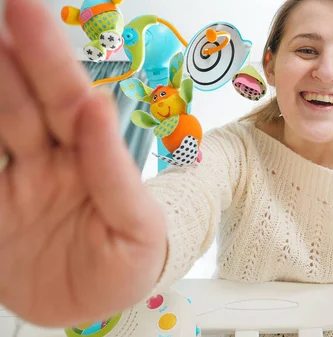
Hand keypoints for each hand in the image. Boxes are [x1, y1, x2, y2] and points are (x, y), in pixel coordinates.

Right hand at [0, 0, 166, 327]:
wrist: (93, 306)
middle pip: (27, 99)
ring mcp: (18, 179)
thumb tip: (97, 108)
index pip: (72, 101)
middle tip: (5, 9)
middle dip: (13, 54)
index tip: (25, 13)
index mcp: (95, 159)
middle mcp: (53, 159)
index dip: (49, 57)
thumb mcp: (137, 228)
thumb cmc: (128, 263)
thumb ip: (115, 173)